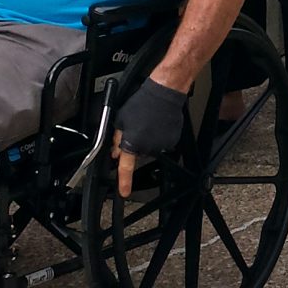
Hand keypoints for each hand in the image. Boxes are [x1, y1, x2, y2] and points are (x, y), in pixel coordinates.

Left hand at [112, 78, 189, 198]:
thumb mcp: (121, 119)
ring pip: (149, 148)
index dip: (124, 182)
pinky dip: (159, 136)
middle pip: (137, 153)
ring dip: (147, 139)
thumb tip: (115, 150)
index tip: (124, 192)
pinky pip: (162, 144)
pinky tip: (157, 124)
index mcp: (132, 143)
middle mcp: (147, 147)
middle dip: (135, 144)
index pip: (126, 167)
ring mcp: (161, 145)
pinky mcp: (171, 141)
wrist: (164, 94)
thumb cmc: (143, 103)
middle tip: (136, 128)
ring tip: (148, 122)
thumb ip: (117, 139)